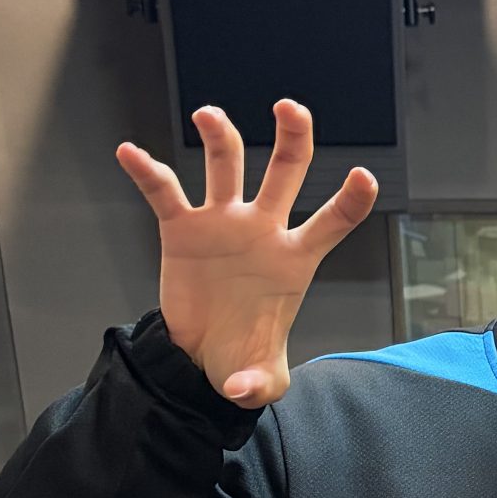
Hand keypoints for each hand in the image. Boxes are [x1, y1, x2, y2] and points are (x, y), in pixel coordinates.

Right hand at [117, 102, 377, 406]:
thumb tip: (243, 389)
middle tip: (290, 108)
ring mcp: (222, 223)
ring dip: (219, 136)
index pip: (332, 221)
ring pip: (225, 164)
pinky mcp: (182, 229)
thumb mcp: (259, 380)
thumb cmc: (243, 357)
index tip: (366, 177)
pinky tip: (130, 153)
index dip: (350, 200)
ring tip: (209, 115)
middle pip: (285, 170)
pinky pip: (165, 192)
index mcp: (294, 258)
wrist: (201, 358)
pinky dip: (147, 171)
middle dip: (292, 136)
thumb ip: (259, 384)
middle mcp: (261, 229)